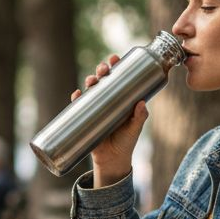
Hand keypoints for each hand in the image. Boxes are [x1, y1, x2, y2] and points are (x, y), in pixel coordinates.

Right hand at [75, 55, 147, 186]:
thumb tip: (142, 103)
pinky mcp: (85, 117)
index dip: (116, 66)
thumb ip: (139, 117)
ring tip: (91, 80)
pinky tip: (77, 94)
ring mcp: (96, 107)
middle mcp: (108, 100)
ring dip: (89, 80)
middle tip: (102, 69)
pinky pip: (79, 105)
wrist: (112, 160)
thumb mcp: (135, 129)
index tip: (114, 58)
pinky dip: (77, 98)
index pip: (119, 77)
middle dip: (101, 70)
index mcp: (122, 99)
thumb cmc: (126, 143)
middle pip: (103, 79)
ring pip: (91, 89)